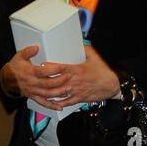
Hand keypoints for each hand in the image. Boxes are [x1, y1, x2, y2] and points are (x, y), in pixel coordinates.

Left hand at [0, 43, 118, 111]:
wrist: (111, 85)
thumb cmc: (102, 71)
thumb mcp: (94, 56)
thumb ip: (84, 49)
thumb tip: (78, 43)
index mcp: (76, 70)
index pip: (59, 68)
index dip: (49, 67)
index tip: (41, 66)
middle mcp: (74, 81)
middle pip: (55, 82)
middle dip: (45, 81)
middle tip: (35, 79)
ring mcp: (75, 91)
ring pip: (58, 93)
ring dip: (48, 93)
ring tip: (39, 91)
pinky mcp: (78, 98)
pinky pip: (65, 102)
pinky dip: (57, 102)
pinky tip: (50, 101)